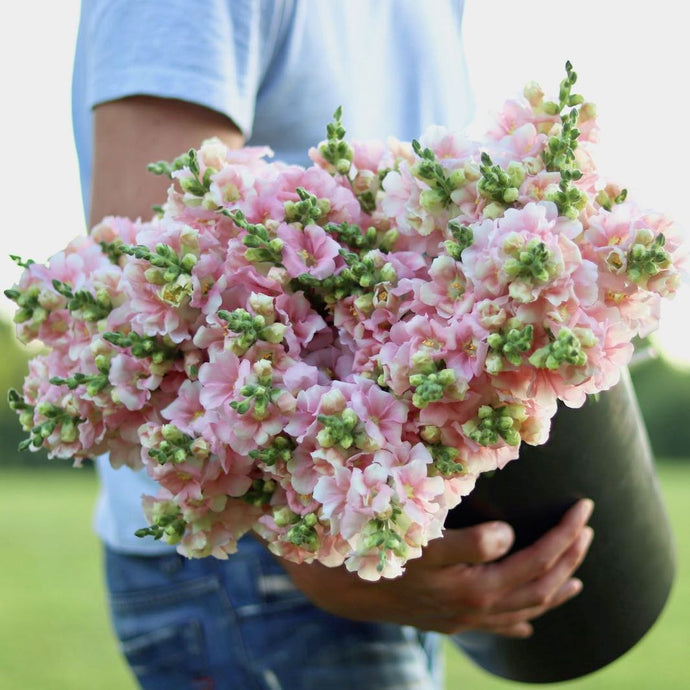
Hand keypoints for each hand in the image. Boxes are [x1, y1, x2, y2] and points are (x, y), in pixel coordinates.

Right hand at [277, 498, 593, 636]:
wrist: (349, 590)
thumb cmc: (387, 555)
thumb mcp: (424, 543)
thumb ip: (470, 542)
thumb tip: (510, 535)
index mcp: (478, 586)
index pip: (538, 559)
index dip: (564, 534)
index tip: (584, 507)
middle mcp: (480, 608)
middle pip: (541, 587)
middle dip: (570, 557)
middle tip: (587, 529)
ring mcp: (468, 619)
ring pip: (526, 610)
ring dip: (556, 590)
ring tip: (578, 578)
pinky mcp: (454, 621)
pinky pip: (501, 626)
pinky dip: (523, 620)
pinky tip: (529, 623)